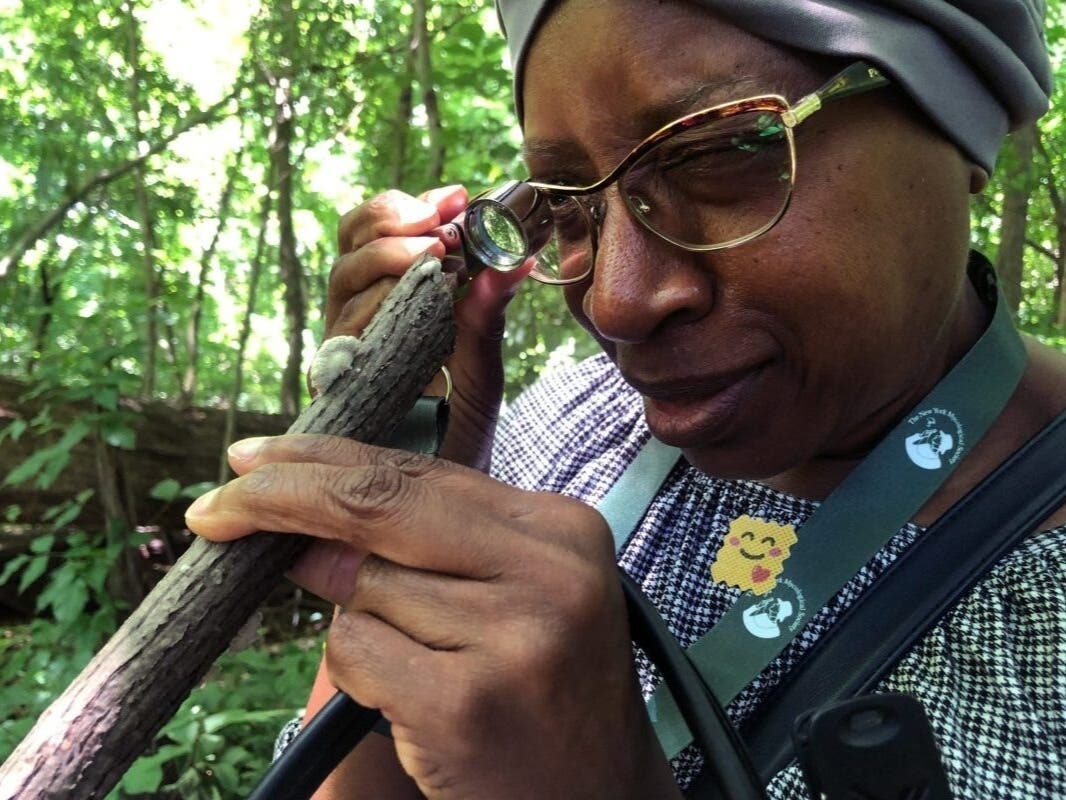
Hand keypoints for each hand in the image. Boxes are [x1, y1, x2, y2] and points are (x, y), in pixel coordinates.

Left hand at [186, 434, 679, 799]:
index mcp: (559, 528)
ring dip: (357, 619)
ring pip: (358, 590)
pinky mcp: (467, 705)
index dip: (323, 459)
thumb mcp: (509, 591)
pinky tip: (416, 701)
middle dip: (279, 499)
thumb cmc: (544, 682)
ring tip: (429, 662)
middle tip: (214, 509)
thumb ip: (426, 545)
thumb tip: (302, 524)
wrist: (599, 793)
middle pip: (376, 506)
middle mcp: (547, 572)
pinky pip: (355, 654)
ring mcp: (512, 637)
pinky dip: (360, 674)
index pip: (418, 470)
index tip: (256, 459)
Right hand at [328, 186, 530, 469]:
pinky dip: (369, 315)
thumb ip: (484, 322)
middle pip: (351, 249)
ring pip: (342, 285)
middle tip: (437, 223)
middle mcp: (357, 325)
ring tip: (431, 254)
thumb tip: (513, 263)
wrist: (433, 516)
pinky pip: (337, 339)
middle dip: (390, 224)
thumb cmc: (455, 442)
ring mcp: (340, 355)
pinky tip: (401, 307)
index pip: (379, 237)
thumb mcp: (477, 375)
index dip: (407, 209)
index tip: (455, 196)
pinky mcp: (328, 390)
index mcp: (388, 308)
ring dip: (384, 259)